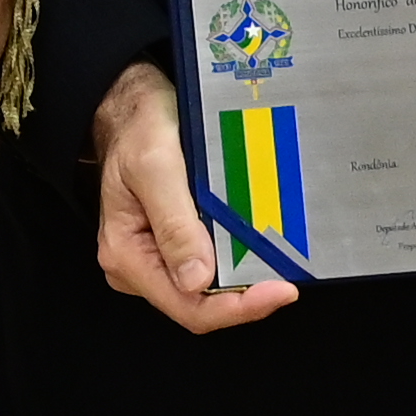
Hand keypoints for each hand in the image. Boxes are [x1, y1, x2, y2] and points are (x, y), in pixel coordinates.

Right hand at [92, 62, 297, 335]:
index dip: (237, 308)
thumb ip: (175, 224)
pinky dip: (237, 263)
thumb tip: (197, 280)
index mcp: (126, 254)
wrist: (132, 108)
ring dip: (244, 282)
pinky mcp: (172, 246)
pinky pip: (209, 267)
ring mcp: (156, 257)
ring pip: (208, 291)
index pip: (186, 305)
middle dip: (245, 297)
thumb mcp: (157, 167)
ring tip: (279, 264)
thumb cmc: (138, 130)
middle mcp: (137, 266)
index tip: (280, 291)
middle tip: (288, 279)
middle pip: (199, 305)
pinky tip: (260, 251)